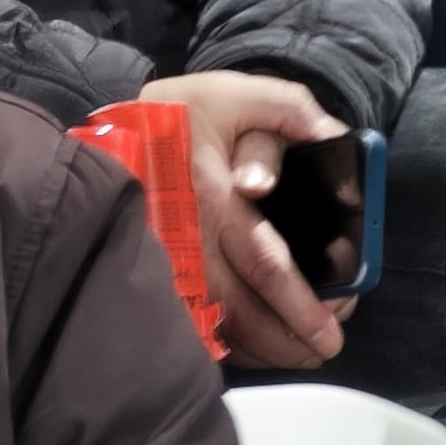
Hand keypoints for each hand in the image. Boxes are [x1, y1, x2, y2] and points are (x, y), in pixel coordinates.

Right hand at [140, 70, 355, 369]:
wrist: (113, 132)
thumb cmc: (179, 116)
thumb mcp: (230, 93)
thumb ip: (285, 106)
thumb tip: (329, 136)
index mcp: (213, 195)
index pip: (264, 262)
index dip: (300, 303)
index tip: (332, 326)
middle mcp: (189, 238)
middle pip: (241, 310)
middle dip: (287, 340)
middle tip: (322, 349)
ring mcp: (167, 260)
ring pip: (216, 323)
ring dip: (261, 348)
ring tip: (298, 351)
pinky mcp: (155, 270)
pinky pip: (190, 321)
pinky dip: (224, 343)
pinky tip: (251, 345)